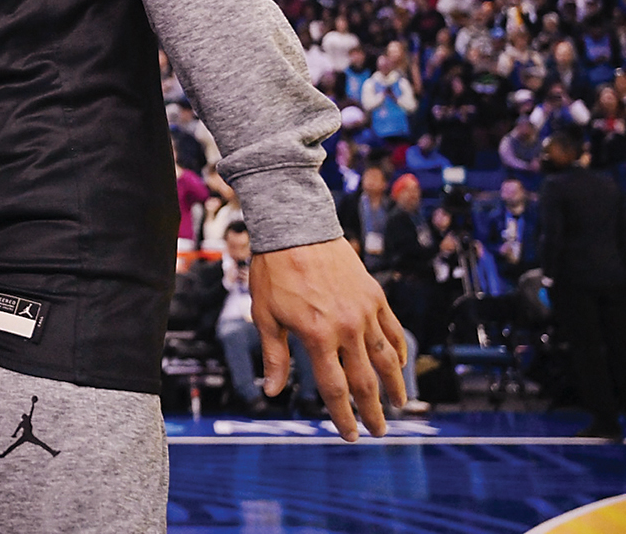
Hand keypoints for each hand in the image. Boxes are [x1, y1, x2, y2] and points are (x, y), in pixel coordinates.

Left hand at [249, 238, 406, 441]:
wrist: (297, 229)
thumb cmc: (274, 272)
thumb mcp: (265, 315)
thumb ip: (274, 356)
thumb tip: (272, 393)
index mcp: (316, 336)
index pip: (334, 388)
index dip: (343, 416)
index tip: (350, 435)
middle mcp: (346, 328)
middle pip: (365, 381)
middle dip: (372, 411)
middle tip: (378, 431)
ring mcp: (364, 312)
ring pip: (386, 359)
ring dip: (394, 385)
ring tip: (399, 405)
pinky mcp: (375, 296)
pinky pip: (392, 331)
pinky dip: (398, 351)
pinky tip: (398, 364)